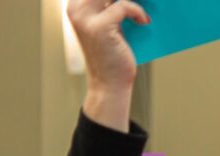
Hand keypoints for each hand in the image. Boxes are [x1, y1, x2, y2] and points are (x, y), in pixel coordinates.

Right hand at [67, 0, 148, 130]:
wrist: (109, 83)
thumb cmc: (112, 55)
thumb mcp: (110, 26)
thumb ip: (113, 7)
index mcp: (75, 6)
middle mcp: (75, 9)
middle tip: (145, 0)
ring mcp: (85, 17)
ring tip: (144, 5)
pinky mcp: (99, 27)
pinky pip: (123, 6)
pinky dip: (137, 12)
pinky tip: (144, 22)